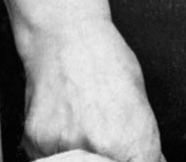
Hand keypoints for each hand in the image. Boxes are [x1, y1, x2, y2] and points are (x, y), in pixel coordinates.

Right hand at [18, 18, 162, 161]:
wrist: (67, 36)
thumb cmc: (107, 60)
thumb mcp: (139, 99)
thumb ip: (142, 139)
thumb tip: (150, 160)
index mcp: (131, 139)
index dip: (134, 161)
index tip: (129, 155)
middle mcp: (98, 148)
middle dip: (107, 159)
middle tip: (104, 139)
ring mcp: (63, 146)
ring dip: (80, 156)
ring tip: (83, 126)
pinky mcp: (35, 141)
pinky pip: (46, 157)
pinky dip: (55, 147)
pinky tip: (64, 123)